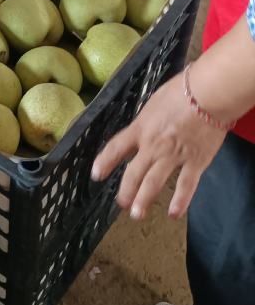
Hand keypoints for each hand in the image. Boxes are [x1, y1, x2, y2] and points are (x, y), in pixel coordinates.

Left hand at [91, 72, 225, 219]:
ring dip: (144, 200)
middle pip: (133, 173)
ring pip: (153, 183)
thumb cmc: (182, 90)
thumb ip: (148, 119)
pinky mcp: (195, 162)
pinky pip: (186, 186)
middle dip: (126, 191)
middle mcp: (152, 146)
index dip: (104, 162)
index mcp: (140, 128)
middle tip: (122, 204)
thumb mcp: (154, 102)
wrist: (208, 94)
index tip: (96, 174)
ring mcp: (173, 156)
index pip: (116, 148)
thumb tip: (145, 125)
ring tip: (137, 214)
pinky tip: (174, 213)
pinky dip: (180, 202)